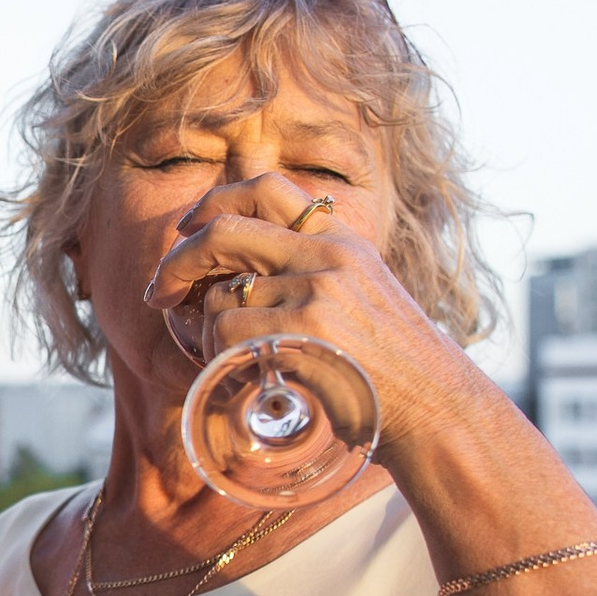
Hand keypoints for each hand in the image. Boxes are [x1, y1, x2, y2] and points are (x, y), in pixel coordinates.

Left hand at [145, 170, 493, 457]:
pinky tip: (238, 375)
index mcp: (342, 240)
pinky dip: (215, 356)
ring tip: (227, 361)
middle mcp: (327, 256)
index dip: (213, 202)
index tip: (187, 228)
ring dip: (205, 332)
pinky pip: (225, 332)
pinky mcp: (302, 331)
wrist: (437, 407)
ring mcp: (315, 292)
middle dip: (178, 260)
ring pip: (219, 296)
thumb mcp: (363, 300)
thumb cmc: (393, 369)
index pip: (266, 189)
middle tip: (160, 292)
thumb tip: (235, 280)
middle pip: (224, 231)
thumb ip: (312, 277)